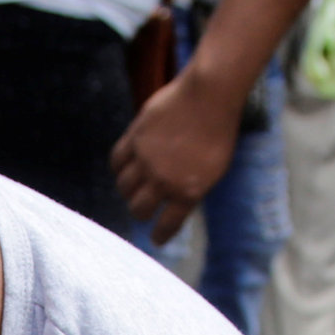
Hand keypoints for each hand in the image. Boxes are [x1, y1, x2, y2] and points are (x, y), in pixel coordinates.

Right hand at [112, 65, 240, 237]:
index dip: (160, 235)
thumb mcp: (213, 169)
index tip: (156, 238)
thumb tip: (169, 203)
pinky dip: (119, 168)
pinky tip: (125, 167)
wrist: (210, 96)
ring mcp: (146, 159)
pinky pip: (116, 161)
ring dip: (128, 191)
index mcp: (188, 192)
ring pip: (124, 187)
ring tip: (133, 188)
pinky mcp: (135, 137)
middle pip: (139, 208)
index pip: (166, 226)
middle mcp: (163, 180)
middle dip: (140, 212)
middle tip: (143, 209)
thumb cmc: (218, 131)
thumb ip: (190, 188)